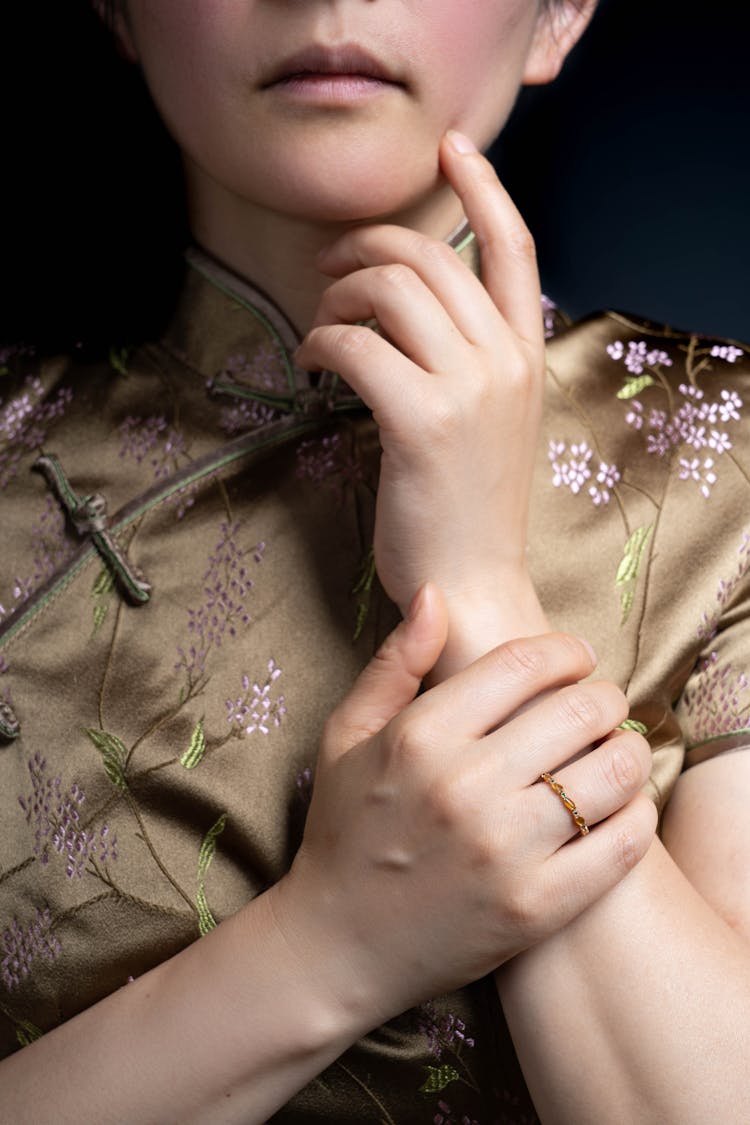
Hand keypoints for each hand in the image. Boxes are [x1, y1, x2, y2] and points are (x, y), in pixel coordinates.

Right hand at [269, 586, 656, 1033]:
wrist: (336, 943)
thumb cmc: (343, 829)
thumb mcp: (346, 735)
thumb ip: (394, 663)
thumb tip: (436, 596)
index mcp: (420, 737)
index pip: (524, 664)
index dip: (565, 651)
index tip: (576, 658)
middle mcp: (463, 788)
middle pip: (578, 711)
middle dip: (603, 696)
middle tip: (602, 704)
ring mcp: (502, 851)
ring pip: (609, 773)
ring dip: (629, 751)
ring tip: (618, 750)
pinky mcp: (532, 907)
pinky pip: (617, 845)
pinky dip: (635, 815)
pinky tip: (624, 806)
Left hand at [295, 132, 546, 655]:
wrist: (471, 586)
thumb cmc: (468, 510)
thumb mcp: (491, 420)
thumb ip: (469, 358)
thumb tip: (409, 302)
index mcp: (526, 357)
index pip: (515, 248)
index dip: (484, 187)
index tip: (450, 149)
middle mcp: (505, 362)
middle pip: (428, 257)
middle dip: (364, 248)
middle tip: (327, 268)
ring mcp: (467, 389)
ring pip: (388, 290)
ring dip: (336, 297)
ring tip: (320, 330)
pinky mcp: (420, 421)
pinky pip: (353, 345)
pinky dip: (319, 342)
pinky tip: (310, 363)